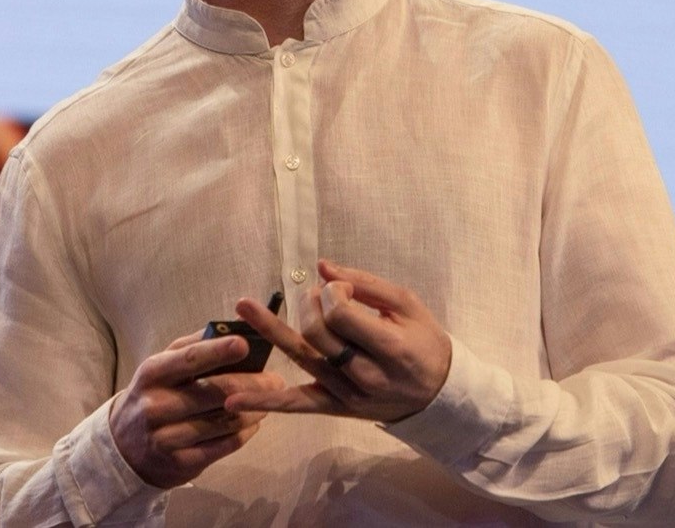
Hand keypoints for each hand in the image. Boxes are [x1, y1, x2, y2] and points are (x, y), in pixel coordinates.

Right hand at [110, 330, 285, 487]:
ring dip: (253, 409)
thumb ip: (193, 347)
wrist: (124, 449)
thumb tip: (233, 328)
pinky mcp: (181, 463)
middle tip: (276, 380)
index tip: (245, 344)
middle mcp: (156, 406)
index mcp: (153, 373)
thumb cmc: (153, 395)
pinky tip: (253, 423)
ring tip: (268, 401)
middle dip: (253, 384)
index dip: (218, 351)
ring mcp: (167, 438)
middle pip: (215, 392)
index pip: (190, 360)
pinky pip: (225, 445)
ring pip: (225, 420)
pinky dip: (245, 432)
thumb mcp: (161, 367)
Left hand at [224, 259, 450, 422]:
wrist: (440, 396)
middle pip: (317, 333)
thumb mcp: (407, 305)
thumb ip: (365, 283)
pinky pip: (298, 406)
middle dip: (309, 304)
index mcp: (390, 346)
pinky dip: (266, 404)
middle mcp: (367, 374)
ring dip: (272, 330)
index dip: (331, 293)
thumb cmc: (425, 342)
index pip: (340, 314)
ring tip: (244, 306)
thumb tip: (322, 267)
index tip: (339, 288)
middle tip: (316, 295)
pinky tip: (235, 400)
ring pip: (302, 359)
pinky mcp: (337, 408)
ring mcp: (349, 395)